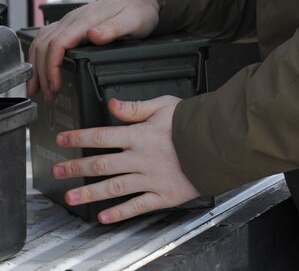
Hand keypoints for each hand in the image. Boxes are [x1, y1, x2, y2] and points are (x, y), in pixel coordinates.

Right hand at [27, 0, 159, 101]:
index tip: (54, 85)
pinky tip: (41, 66)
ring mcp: (72, 20)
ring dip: (37, 64)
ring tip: (37, 87)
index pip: (57, 44)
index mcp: (87, 19)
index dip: (51, 67)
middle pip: (45, 45)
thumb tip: (93, 34)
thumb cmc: (139, 9)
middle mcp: (75, 18)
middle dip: (41, 72)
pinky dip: (40, 54)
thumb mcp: (133, 21)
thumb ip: (113, 28)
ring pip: (42, 40)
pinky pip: (48, 36)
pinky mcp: (73, 23)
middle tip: (47, 95)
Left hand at [52, 95, 199, 222]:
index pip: (102, 136)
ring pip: (114, 187)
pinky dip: (119, 212)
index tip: (63, 140)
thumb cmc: (193, 122)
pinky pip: (137, 206)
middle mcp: (141, 158)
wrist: (218, 142)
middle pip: (102, 164)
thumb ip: (136, 107)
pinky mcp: (163, 195)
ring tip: (71, 198)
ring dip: (90, 193)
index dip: (79, 137)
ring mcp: (150, 179)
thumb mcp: (165, 105)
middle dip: (77, 167)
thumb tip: (114, 104)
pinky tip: (104, 216)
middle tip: (59, 170)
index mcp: (140, 135)